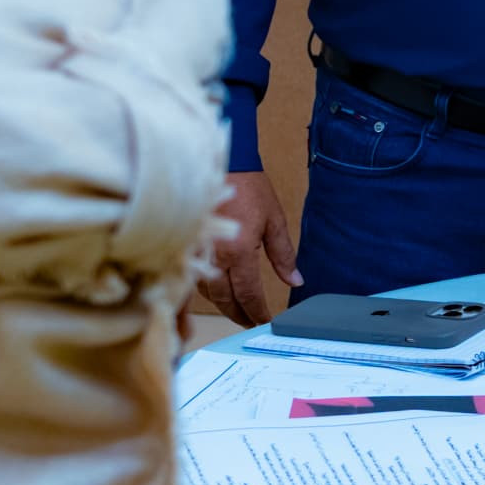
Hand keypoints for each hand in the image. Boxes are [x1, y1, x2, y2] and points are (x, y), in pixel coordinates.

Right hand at [196, 170, 301, 326]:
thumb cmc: (250, 188)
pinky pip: (194, 276)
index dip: (258, 312)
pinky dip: (206, 288)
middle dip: (239, 315)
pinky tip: (216, 290)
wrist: (224, 162)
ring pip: (208, 290)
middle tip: (251, 322)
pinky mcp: (188, 244)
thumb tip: (296, 280)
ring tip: (236, 310)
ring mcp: (198, 250)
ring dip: (223, 304)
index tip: (266, 321)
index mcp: (240, 251)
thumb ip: (284, 254)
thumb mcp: (274, 220)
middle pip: (226, 299)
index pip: (249, 294)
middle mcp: (217, 255)